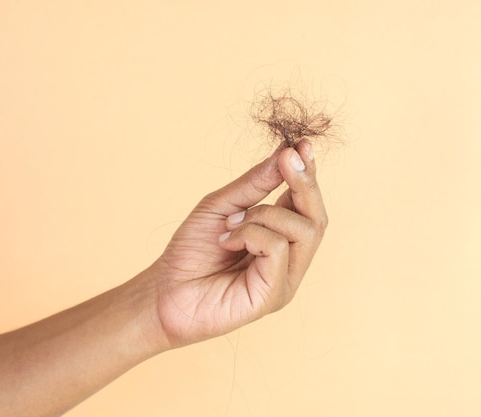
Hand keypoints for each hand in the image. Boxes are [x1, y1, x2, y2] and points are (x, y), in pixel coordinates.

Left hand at [147, 140, 327, 348]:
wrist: (162, 291)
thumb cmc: (191, 251)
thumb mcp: (223, 207)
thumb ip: (256, 185)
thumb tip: (287, 153)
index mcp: (281, 239)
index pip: (307, 205)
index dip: (308, 175)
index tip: (300, 145)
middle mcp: (289, 261)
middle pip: (318, 219)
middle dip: (304, 184)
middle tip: (287, 159)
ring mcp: (284, 280)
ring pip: (303, 230)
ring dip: (264, 214)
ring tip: (230, 224)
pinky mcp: (273, 296)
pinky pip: (278, 249)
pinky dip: (251, 234)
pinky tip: (226, 241)